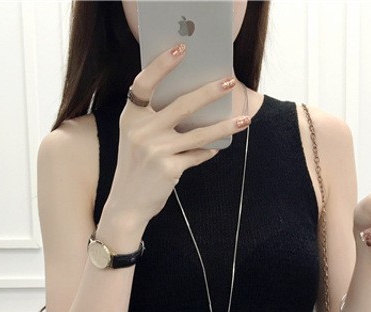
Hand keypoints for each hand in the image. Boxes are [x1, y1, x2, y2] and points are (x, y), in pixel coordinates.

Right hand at [107, 45, 250, 225]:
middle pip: (182, 104)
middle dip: (210, 92)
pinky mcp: (169, 168)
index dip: (162, 65)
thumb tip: (195, 102)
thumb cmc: (136, 166)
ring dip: (225, 125)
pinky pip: (197, 155)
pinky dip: (208, 151)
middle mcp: (141, 131)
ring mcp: (155, 150)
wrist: (126, 204)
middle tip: (230, 81)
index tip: (181, 49)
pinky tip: (217, 147)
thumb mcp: (136, 137)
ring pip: (199, 133)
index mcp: (131, 117)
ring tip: (244, 119)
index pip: (144, 83)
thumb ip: (154, 119)